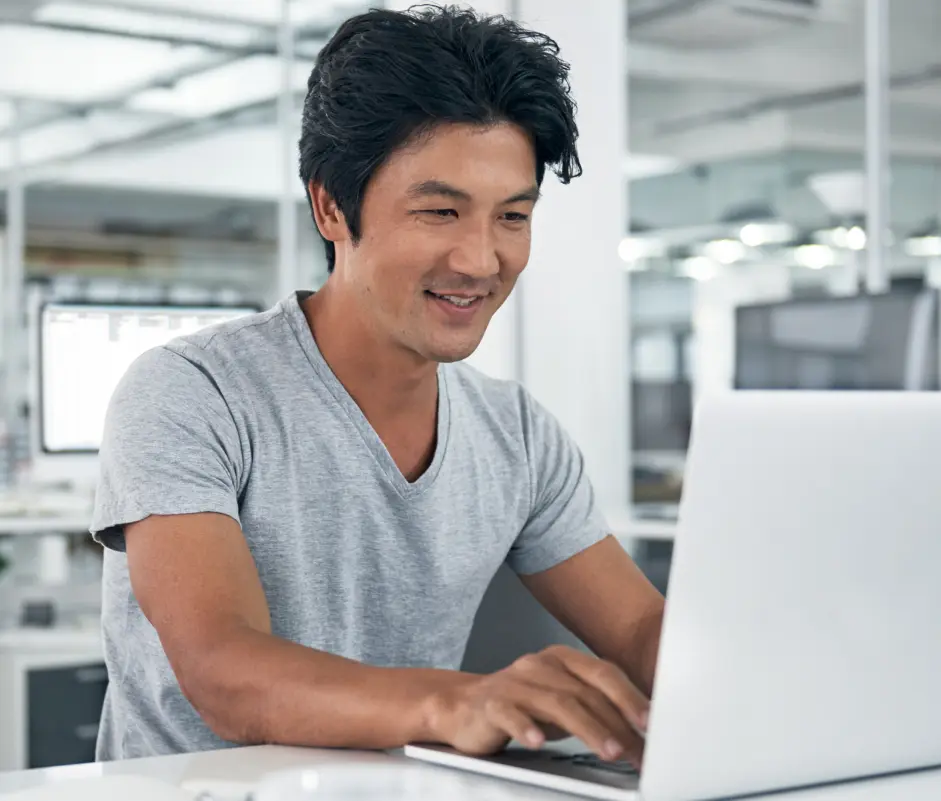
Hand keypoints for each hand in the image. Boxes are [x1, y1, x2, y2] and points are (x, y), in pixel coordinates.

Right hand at [423, 645, 648, 767]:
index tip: (652, 723)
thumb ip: (593, 708)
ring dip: (588, 729)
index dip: (629, 697)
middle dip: (616, 723)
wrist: (461, 707)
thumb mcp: (560, 703)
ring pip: (556, 703)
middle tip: (637, 750)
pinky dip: (526, 728)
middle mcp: (539, 664)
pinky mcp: (490, 704)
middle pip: (584, 691)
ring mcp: (514, 682)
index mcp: (561, 659)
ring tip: (609, 751)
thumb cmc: (521, 707)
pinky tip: (539, 742)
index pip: (603, 673)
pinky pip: (511, 714)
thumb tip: (640, 733)